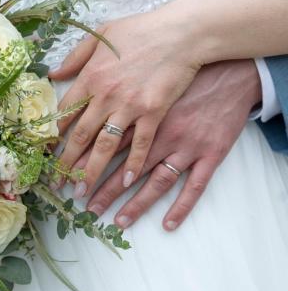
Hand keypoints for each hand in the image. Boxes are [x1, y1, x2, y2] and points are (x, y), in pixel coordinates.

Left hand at [49, 7, 202, 198]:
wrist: (181, 32)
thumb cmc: (141, 30)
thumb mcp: (102, 34)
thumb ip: (76, 56)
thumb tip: (54, 73)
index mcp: (91, 77)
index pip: (64, 113)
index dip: (53, 136)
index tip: (47, 153)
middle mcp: (105, 95)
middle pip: (80, 135)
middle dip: (66, 163)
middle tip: (57, 183)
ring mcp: (130, 106)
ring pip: (105, 146)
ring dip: (91, 172)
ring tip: (82, 193)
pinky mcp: (154, 113)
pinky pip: (140, 144)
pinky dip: (132, 164)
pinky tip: (124, 182)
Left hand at [79, 60, 261, 229]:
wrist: (230, 70)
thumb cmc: (182, 69)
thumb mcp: (144, 65)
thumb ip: (110, 77)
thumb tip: (61, 76)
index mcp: (142, 111)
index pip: (106, 140)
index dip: (84, 159)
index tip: (67, 176)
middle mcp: (161, 132)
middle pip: (126, 166)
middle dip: (102, 187)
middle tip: (83, 204)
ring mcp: (187, 145)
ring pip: (156, 180)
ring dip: (136, 203)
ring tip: (117, 221)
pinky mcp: (211, 153)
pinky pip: (195, 185)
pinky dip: (182, 206)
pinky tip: (168, 224)